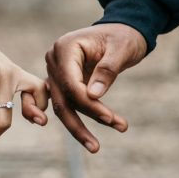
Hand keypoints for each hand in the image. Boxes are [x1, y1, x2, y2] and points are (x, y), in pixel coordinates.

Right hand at [45, 23, 145, 152]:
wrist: (122, 30)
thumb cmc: (123, 36)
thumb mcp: (121, 49)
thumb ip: (107, 70)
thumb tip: (93, 96)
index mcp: (64, 48)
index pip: (71, 83)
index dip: (88, 104)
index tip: (110, 118)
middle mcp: (54, 60)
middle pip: (62, 99)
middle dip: (79, 124)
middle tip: (96, 147)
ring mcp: (55, 72)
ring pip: (62, 106)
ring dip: (78, 127)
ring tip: (95, 146)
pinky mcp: (62, 82)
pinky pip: (64, 104)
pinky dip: (73, 119)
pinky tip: (81, 137)